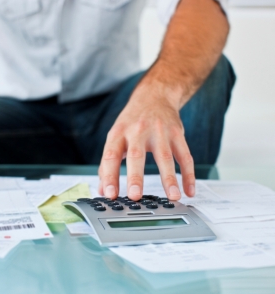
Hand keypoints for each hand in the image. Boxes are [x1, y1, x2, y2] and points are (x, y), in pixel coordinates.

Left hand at [98, 86, 195, 200]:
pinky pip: (185, 156)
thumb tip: (103, 190)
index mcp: (118, 134)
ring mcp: (159, 132)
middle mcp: (138, 131)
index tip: (109, 194)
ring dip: (169, 179)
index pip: (110, 156)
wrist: (154, 96)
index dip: (109, 176)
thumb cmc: (131, 122)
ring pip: (165, 157)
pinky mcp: (177, 133)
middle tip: (135, 196)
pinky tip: (189, 191)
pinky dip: (189, 175)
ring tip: (173, 197)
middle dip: (135, 177)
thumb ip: (107, 164)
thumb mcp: (115, 137)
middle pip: (136, 156)